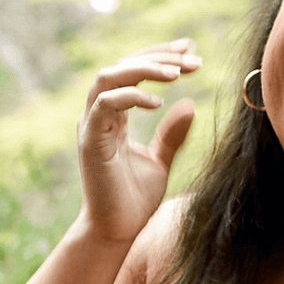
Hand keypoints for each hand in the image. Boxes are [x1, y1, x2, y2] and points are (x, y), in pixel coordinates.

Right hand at [77, 38, 200, 244]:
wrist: (117, 232)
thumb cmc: (135, 200)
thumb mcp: (161, 161)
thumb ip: (172, 133)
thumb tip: (190, 103)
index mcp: (114, 116)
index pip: (134, 71)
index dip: (161, 56)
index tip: (192, 51)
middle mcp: (100, 114)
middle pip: (123, 65)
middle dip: (159, 57)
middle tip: (192, 58)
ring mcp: (92, 125)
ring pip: (110, 76)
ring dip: (143, 68)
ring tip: (176, 73)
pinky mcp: (90, 141)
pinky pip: (105, 104)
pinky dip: (132, 97)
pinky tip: (159, 103)